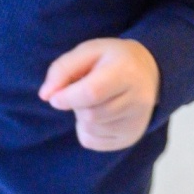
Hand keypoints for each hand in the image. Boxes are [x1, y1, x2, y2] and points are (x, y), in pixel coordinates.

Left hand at [38, 38, 160, 151]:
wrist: (148, 71)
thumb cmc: (111, 59)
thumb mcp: (88, 51)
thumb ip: (62, 69)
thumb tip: (45, 95)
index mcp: (126, 72)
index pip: (92, 93)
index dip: (68, 97)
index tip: (54, 98)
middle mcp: (138, 101)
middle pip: (90, 114)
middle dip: (76, 104)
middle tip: (82, 90)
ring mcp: (137, 122)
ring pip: (90, 129)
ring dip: (81, 116)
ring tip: (94, 100)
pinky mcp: (131, 137)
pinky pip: (92, 142)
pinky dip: (85, 130)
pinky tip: (98, 114)